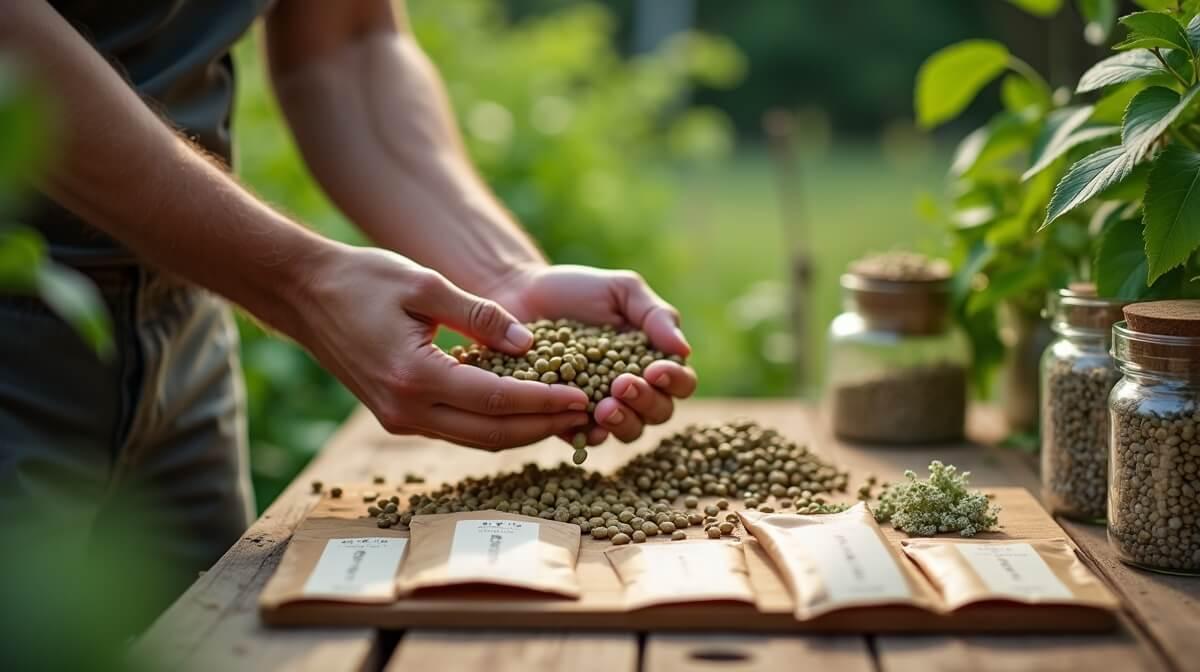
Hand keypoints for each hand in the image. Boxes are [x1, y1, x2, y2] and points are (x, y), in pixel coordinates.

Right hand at [287, 245, 590, 449]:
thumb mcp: (426, 285)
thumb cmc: (363, 280)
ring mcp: (400, 419)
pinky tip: (524, 409)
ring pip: (476, 439)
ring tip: (564, 415)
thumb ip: (479, 316)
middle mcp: (407, 410)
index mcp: (414, 377)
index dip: (543, 401)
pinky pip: (458, 429)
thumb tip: (529, 344)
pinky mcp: (398, 416)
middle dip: (542, 426)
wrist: (304, 294)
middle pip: (491, 434)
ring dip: (522, 431)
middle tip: (586, 413)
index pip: (496, 400)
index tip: (581, 395)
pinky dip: (494, 424)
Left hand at [484, 264, 697, 443]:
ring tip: (603, 407)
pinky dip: (587, 434)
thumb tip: (683, 351)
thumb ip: (655, 315)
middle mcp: (632, 389)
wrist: (519, 294)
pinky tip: (579, 422)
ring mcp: (601, 407)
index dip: (675, 381)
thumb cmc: (575, 290)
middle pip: (659, 412)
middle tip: (622, 384)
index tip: (655, 369)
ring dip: (622, 422)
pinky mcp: (567, 419)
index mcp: (652, 360)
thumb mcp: (621, 290)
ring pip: (628, 430)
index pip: (681, 382)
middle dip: (646, 402)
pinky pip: (584, 438)